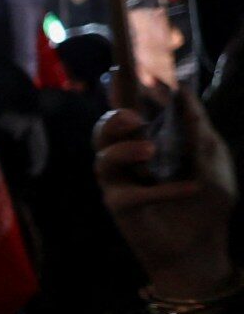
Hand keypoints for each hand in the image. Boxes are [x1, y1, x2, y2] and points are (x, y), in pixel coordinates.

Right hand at [94, 81, 236, 297]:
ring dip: (123, 149)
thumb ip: (195, 124)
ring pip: (102, 157)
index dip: (120, 88)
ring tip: (149, 151)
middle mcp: (129, 156)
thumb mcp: (212, 154)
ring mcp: (121, 181)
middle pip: (103, 129)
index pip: (129, 107)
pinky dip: (156, 189)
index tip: (122, 67)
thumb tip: (180, 88)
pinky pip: (125, 191)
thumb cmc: (209, 200)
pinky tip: (184, 189)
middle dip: (112, 119)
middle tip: (133, 117)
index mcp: (150, 138)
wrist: (205, 245)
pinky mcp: (119, 205)